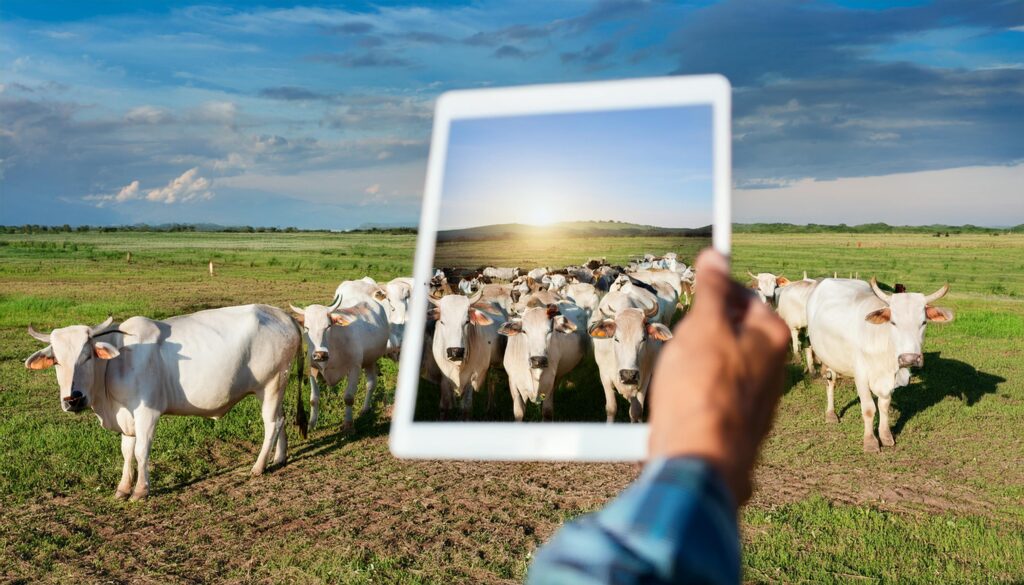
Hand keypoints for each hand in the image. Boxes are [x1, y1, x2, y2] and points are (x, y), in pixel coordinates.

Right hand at [648, 249, 789, 504]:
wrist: (700, 460)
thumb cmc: (702, 390)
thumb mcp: (702, 326)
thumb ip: (711, 289)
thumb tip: (716, 255)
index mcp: (771, 336)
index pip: (741, 295)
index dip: (712, 290)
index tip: (693, 289)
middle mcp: (773, 367)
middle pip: (729, 331)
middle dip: (699, 333)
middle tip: (678, 342)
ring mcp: (757, 398)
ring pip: (718, 365)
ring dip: (692, 365)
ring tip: (675, 377)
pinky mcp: (738, 424)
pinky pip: (712, 395)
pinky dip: (693, 394)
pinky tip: (677, 403)